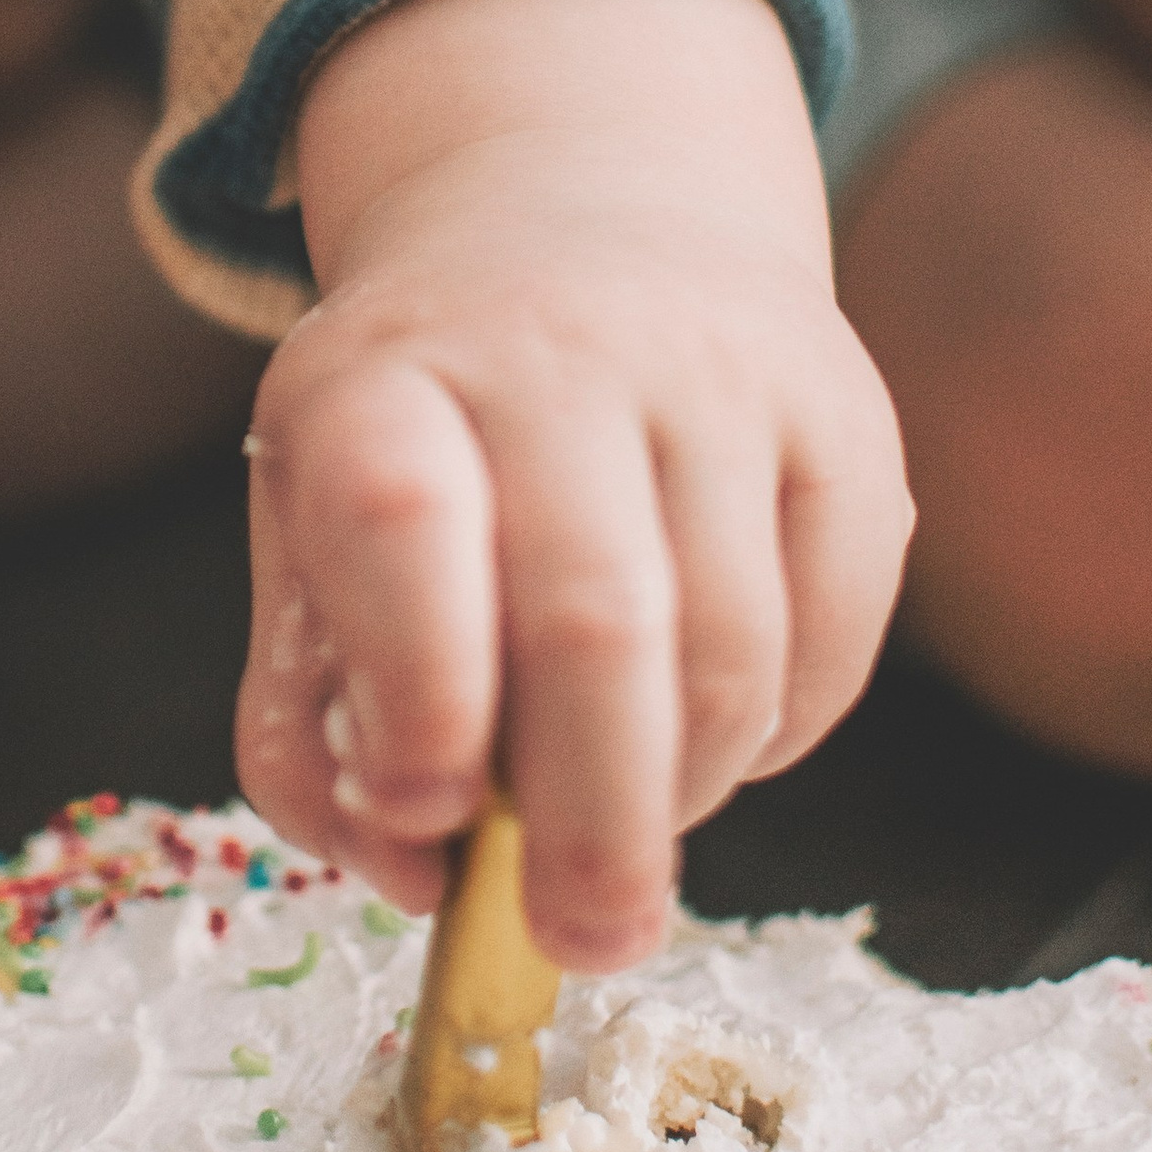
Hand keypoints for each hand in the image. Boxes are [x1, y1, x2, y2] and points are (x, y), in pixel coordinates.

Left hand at [237, 0, 911, 969]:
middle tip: (582, 938)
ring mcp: (718, 369)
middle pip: (597, 618)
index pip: (399, 521)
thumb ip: (312, 727)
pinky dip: (782, 733)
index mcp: (384, 381)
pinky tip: (718, 730)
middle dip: (590, 823)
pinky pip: (838, 631)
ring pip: (731, 648)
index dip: (420, 692)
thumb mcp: (307, 536)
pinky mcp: (845, 408)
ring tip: (631, 820)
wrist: (582, 212)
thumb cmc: (431, 436)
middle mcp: (554, 351)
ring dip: (684, 790)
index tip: (424, 818)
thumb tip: (409, 868)